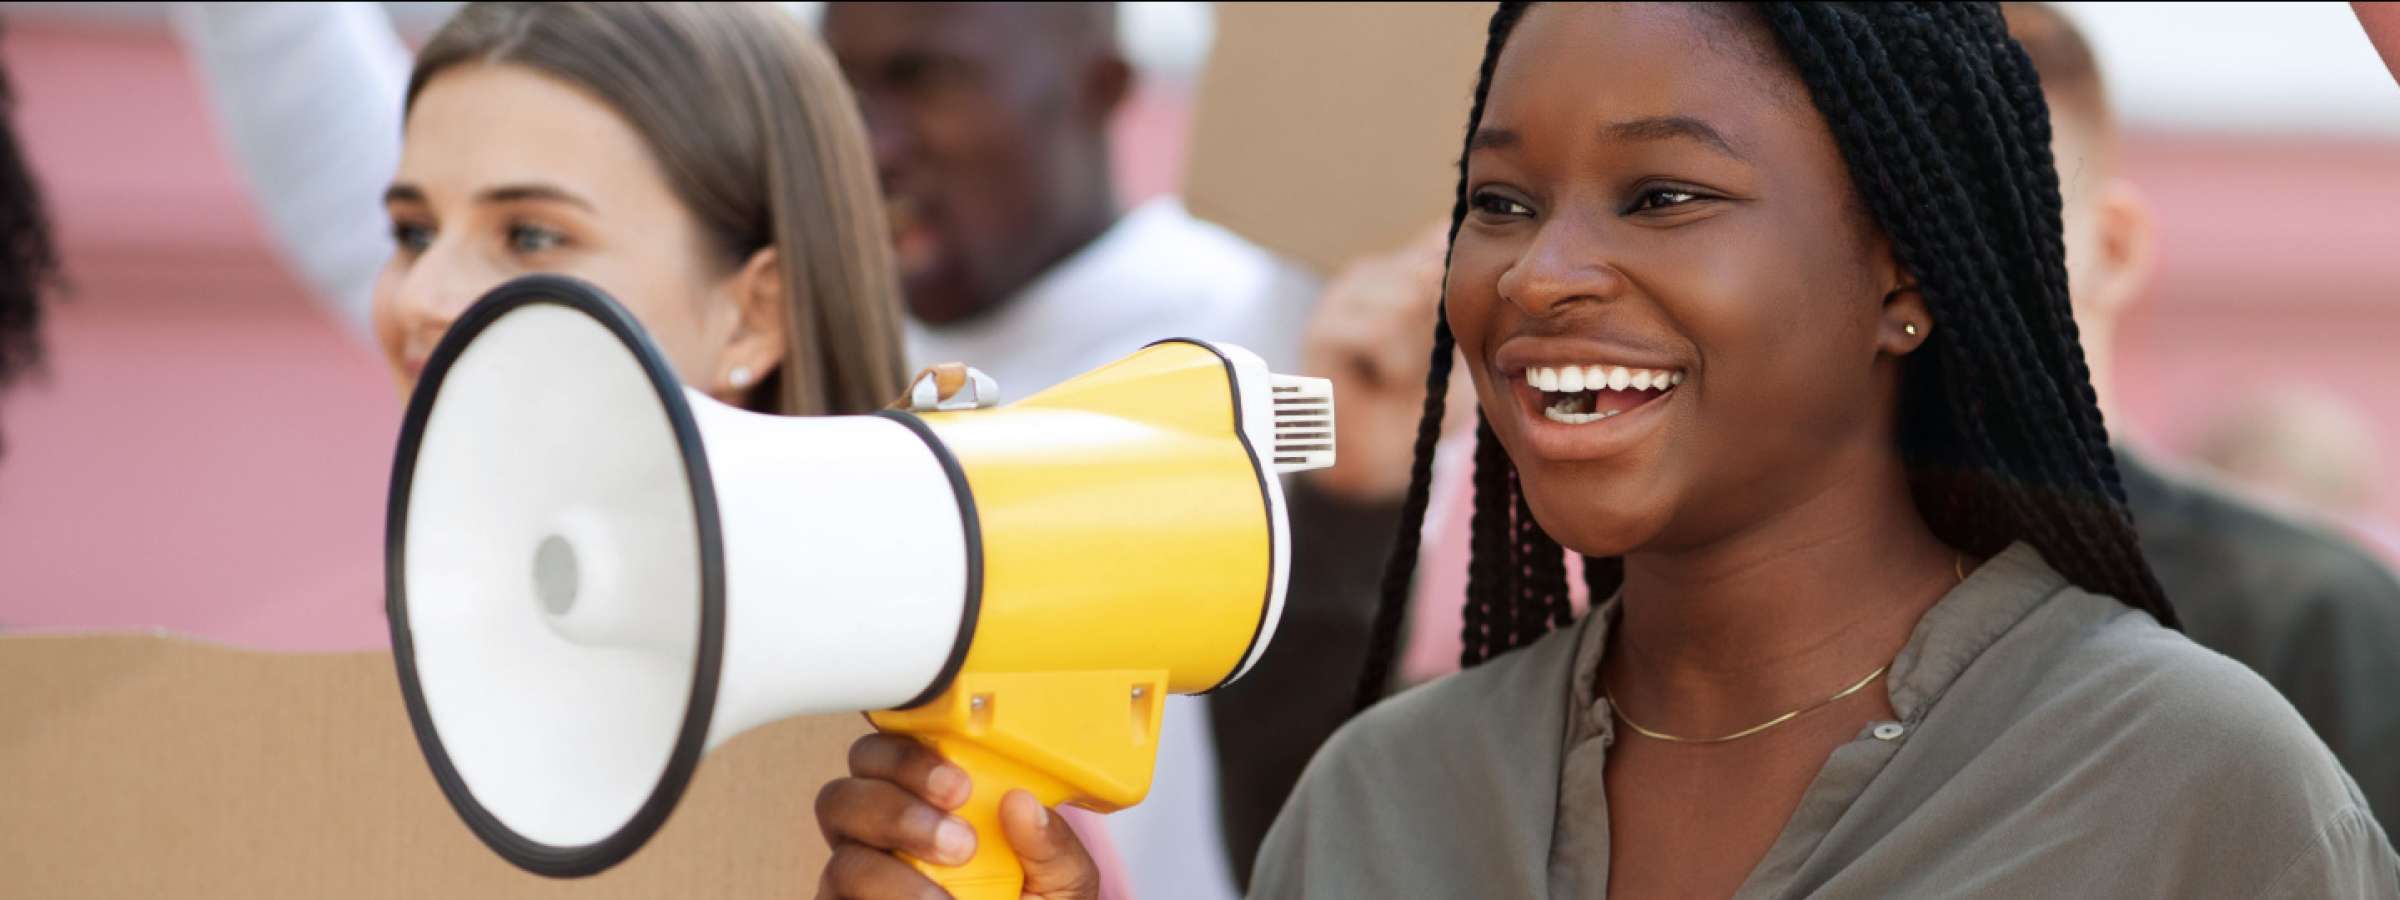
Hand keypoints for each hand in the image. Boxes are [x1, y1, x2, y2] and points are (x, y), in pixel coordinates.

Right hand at [814, 733, 1102, 899]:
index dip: (907, 755)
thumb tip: (1023, 803)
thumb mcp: (1063, 878)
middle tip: (959, 843)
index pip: (889, 752)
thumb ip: (1052, 844)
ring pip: (842, 859)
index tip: (959, 785)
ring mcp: (860, 881)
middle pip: (844, 794)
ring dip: (893, 875)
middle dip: (895, 809)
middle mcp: (882, 837)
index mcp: (927, 801)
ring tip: (944, 899)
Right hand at [1302, 221, 1472, 503]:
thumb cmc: (1424, 398)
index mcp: (1401, 267)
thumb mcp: (1461, 339)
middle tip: (1427, 363)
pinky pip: (1377, 331)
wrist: (1382, 453)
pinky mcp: (1321, 329)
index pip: (1438, 242)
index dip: (1459, 277)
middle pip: (1427, 269)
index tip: (1466, 322)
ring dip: (1417, 352)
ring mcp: (1340, 298)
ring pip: (1404, 300)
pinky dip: (1394, 365)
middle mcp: (1368, 273)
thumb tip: (1472, 248)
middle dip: (1438, 324)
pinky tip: (1387, 382)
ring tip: (1404, 376)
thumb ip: (1466, 296)